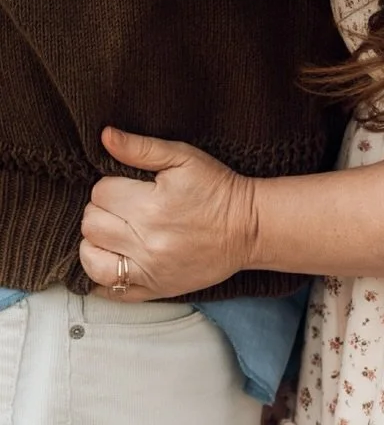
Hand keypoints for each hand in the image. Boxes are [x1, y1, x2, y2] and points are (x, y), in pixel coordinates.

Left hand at [79, 126, 258, 301]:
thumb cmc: (217, 188)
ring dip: (95, 243)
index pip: (101, 192)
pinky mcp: (151, 290)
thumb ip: (142, 147)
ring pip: (90, 259)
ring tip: (113, 232)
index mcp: (151, 205)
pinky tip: (114, 260)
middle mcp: (145, 241)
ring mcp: (147, 270)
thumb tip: (105, 136)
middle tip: (121, 206)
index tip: (126, 185)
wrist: (248, 227)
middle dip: (101, 210)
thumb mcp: (185, 157)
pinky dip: (102, 277)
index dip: (110, 184)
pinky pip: (107, 292)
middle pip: (91, 224)